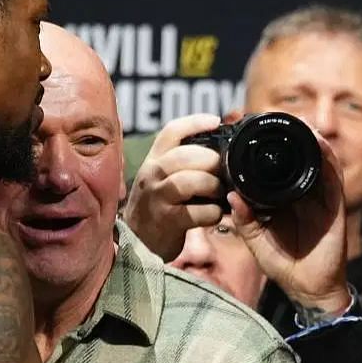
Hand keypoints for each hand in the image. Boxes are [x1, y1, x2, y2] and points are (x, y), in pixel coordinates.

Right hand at [124, 114, 226, 259]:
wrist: (137, 241)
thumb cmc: (159, 205)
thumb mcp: (164, 177)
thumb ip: (186, 161)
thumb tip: (220, 141)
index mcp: (154, 159)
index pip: (171, 131)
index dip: (195, 122)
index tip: (216, 121)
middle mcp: (152, 175)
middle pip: (184, 156)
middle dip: (211, 160)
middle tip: (224, 170)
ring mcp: (157, 198)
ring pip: (188, 182)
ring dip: (211, 186)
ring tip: (219, 193)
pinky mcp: (165, 221)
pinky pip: (194, 212)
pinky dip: (212, 213)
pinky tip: (215, 214)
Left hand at [228, 133, 349, 315]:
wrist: (308, 287)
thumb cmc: (284, 264)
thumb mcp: (256, 241)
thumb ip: (245, 220)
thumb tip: (232, 196)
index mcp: (283, 200)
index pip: (276, 169)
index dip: (268, 150)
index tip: (253, 132)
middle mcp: (302, 194)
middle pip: (298, 159)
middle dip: (291, 137)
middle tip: (277, 118)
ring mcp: (320, 198)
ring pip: (318, 162)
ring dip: (311, 141)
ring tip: (300, 123)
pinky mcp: (334, 206)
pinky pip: (333, 178)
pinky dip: (328, 159)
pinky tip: (320, 144)